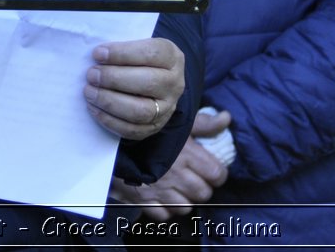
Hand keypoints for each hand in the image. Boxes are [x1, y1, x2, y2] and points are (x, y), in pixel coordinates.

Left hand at [83, 37, 184, 139]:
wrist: (154, 82)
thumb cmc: (138, 59)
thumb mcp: (137, 45)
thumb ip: (121, 47)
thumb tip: (97, 56)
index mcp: (171, 57)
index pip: (151, 54)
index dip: (122, 53)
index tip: (97, 54)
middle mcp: (174, 83)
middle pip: (148, 83)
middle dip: (114, 79)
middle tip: (91, 75)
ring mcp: (167, 108)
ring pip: (141, 111)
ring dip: (110, 102)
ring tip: (89, 92)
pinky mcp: (155, 127)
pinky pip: (133, 130)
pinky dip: (110, 120)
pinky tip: (93, 108)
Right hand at [109, 109, 233, 219]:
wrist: (108, 139)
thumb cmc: (147, 130)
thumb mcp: (176, 121)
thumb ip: (203, 124)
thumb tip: (226, 118)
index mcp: (188, 154)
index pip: (218, 174)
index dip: (216, 173)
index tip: (208, 170)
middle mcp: (177, 175)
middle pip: (203, 194)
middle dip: (200, 187)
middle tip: (190, 178)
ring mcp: (160, 191)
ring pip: (186, 207)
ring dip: (183, 200)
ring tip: (175, 188)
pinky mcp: (144, 201)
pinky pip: (165, 215)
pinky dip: (164, 209)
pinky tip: (160, 197)